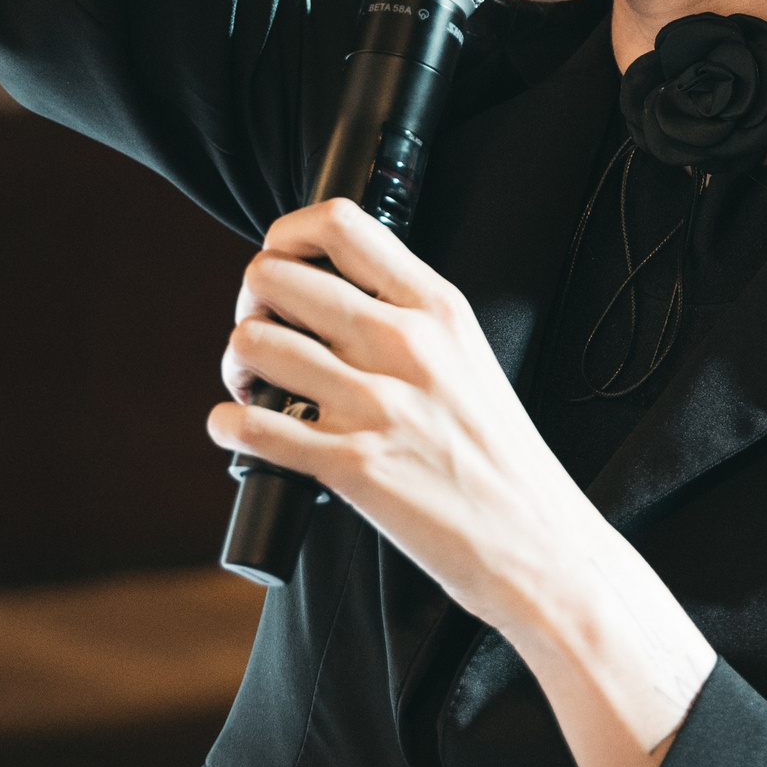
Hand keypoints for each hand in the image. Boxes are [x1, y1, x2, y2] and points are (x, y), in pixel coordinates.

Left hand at [208, 200, 717, 766]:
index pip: (338, 224)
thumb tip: (328, 296)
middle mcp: (404, 343)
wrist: (538, 542)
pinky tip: (236, 430)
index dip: (284, 234)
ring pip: (254, 344)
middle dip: (249, 302)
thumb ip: (407, 316)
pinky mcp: (354, 466)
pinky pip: (255, 428)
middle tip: (262, 333)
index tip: (278, 262)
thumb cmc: (500, 456)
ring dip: (237, 366)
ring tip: (253, 387)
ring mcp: (378, 404)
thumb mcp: (467, 356)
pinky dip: (228, 426)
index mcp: (435, 306)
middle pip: (275, 277)